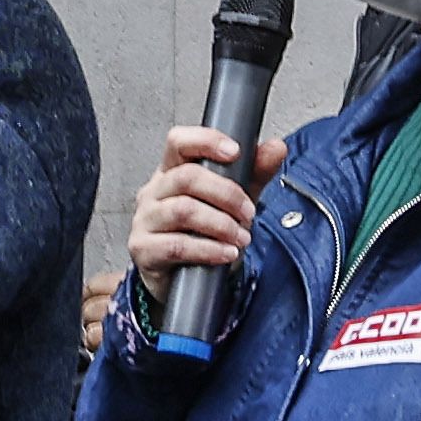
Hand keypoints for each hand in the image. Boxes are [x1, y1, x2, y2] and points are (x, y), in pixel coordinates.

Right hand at [124, 126, 285, 292]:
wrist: (181, 279)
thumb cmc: (200, 234)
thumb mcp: (232, 202)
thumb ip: (254, 174)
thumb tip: (276, 148)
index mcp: (171, 171)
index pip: (179, 142)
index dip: (206, 141)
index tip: (235, 152)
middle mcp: (154, 191)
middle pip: (187, 177)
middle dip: (226, 194)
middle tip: (249, 213)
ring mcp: (145, 220)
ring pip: (183, 210)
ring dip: (221, 224)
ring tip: (241, 237)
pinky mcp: (144, 249)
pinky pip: (177, 245)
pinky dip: (209, 249)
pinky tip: (226, 253)